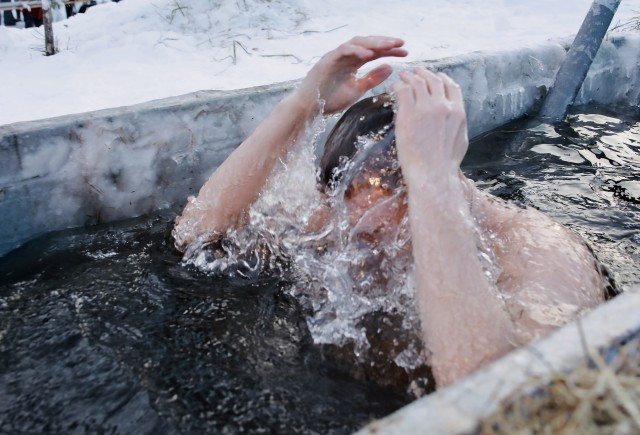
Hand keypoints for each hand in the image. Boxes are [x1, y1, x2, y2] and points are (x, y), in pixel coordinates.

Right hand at [295, 36, 406, 114]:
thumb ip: (372, 79)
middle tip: (401, 44)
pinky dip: (356, 50)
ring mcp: (336, 56)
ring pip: (357, 42)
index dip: (390, 51)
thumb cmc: (330, 99)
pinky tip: (369, 54)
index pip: (375, 52)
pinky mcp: (327, 60)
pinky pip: (343, 50)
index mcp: (353, 62)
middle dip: (385, 43)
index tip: (406, 52)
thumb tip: (391, 68)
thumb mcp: (357, 90)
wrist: (309, 108)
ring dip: (374, 43)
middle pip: (368, 43)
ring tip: (389, 46)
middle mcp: (345, 56)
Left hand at [391, 68, 467, 183]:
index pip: (451, 87)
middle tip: (416, 71)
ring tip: (402, 76)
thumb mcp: (461, 140)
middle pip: (434, 81)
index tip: (436, 77)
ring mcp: (425, 108)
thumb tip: (456, 119)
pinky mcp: (408, 113)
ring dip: (409, 76)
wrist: (432, 173)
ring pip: (417, 82)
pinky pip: (402, 91)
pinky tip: (394, 87)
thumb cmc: (445, 164)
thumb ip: (458, 124)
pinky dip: (398, 85)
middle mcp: (443, 106)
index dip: (442, 79)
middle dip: (424, 73)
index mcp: (458, 112)